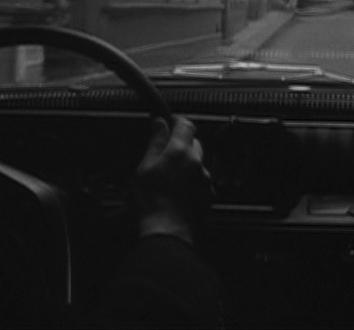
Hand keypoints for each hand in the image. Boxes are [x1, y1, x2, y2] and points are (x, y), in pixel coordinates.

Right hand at [135, 117, 213, 245]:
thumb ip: (156, 142)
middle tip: (165, 155)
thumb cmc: (153, 202)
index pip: (186, 124)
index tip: (169, 124)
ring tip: (169, 178)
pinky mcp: (208, 193)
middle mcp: (196, 162)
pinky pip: (201, 179)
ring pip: (197, 162)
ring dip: (186, 164)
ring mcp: (204, 178)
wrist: (168, 231)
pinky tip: (178, 191)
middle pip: (194, 142)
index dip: (177, 122)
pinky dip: (192, 180)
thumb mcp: (145, 168)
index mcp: (180, 151)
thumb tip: (159, 124)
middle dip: (181, 144)